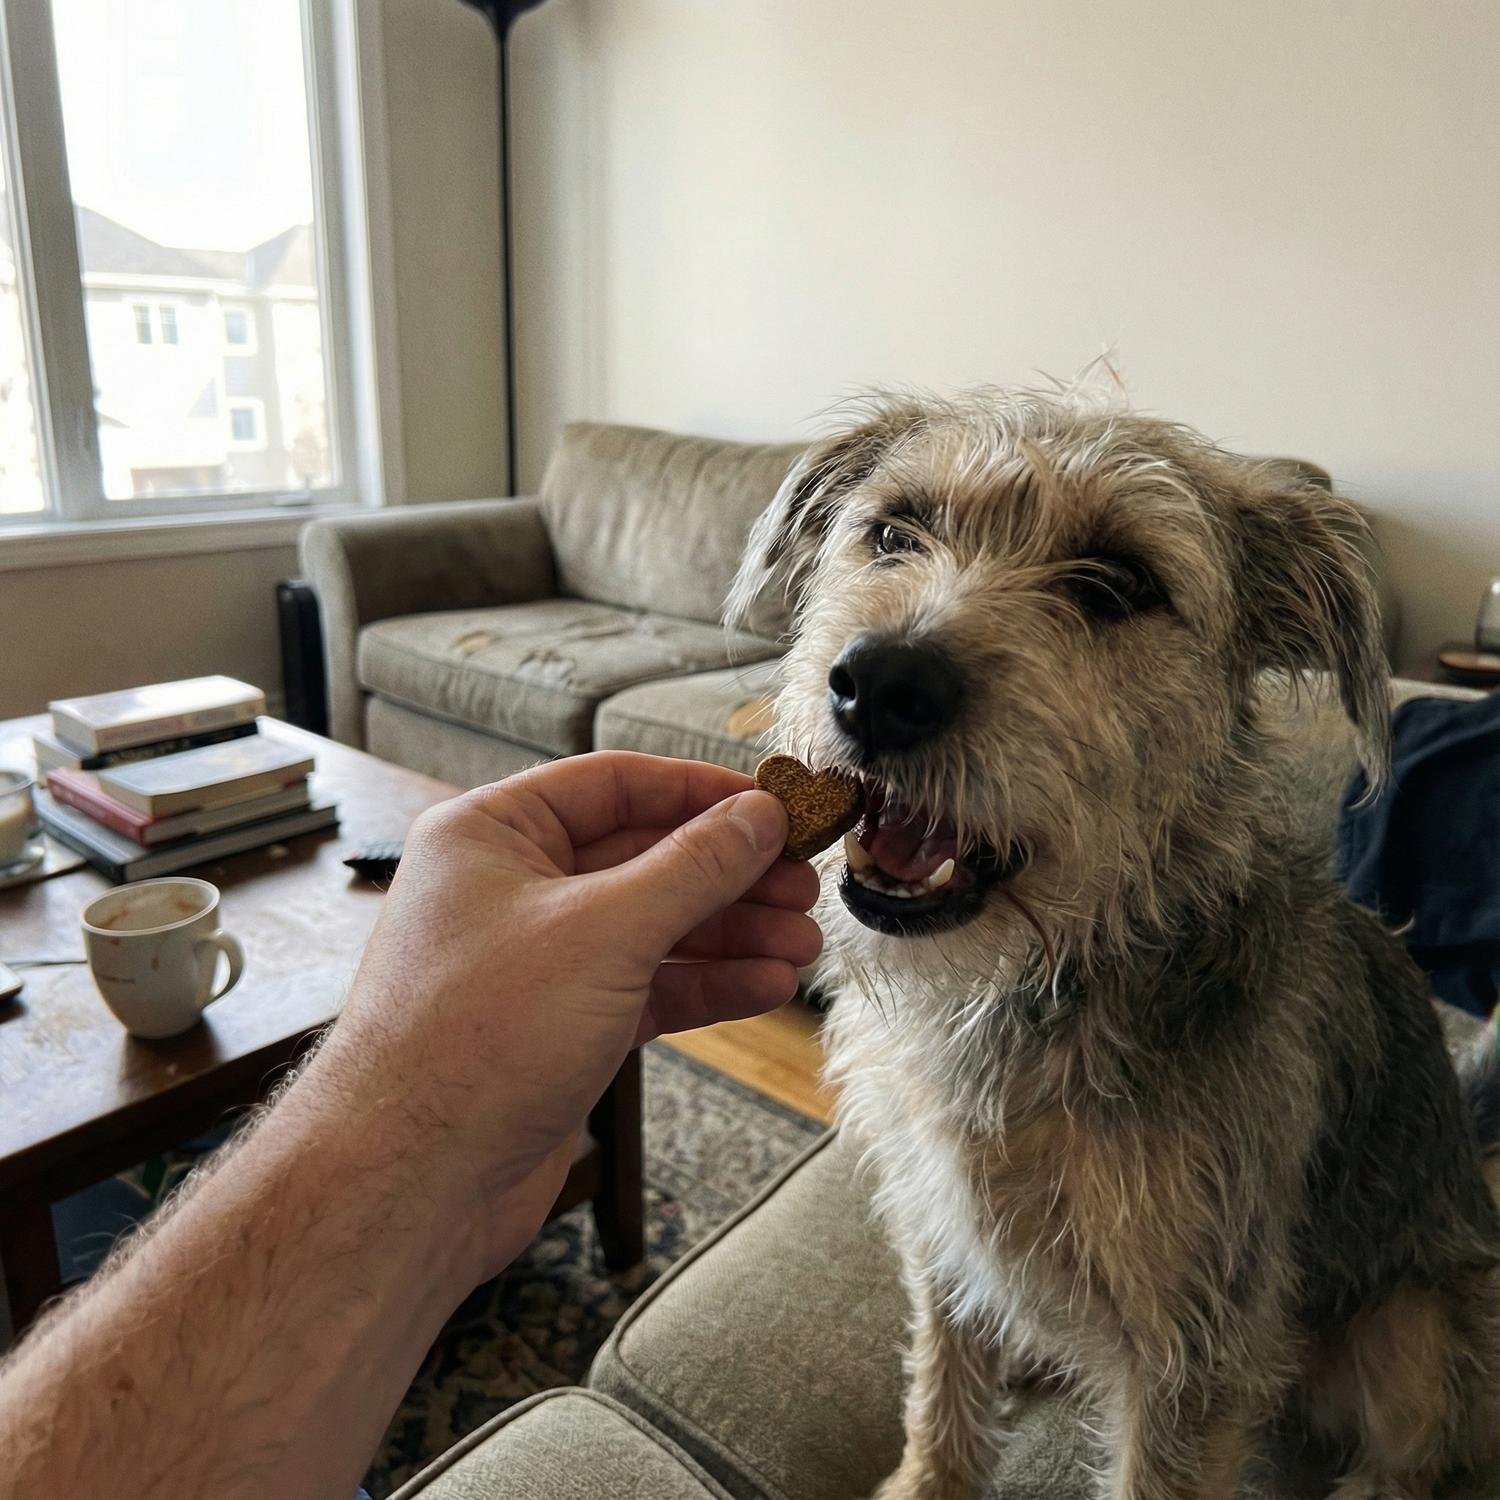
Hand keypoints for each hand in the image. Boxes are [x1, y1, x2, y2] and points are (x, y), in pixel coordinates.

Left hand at [302, 752, 821, 1276]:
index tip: (774, 806)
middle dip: (729, 874)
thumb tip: (757, 817)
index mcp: (493, 834)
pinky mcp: (558, 1024)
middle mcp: (511, 887)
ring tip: (801, 946)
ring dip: (729, 934)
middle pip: (644, 857)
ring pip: (652, 926)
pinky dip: (703, 985)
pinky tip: (761, 986)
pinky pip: (645, 985)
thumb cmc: (472, 1041)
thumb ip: (692, 868)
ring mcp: (536, 960)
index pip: (615, 785)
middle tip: (802, 884)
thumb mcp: (604, 932)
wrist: (413, 1182)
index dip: (702, 793)